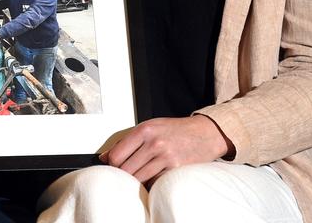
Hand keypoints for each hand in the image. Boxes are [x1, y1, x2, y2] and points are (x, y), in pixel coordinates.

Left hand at [99, 115, 231, 184]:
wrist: (206, 133)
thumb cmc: (177, 130)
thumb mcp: (151, 127)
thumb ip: (127, 140)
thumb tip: (104, 157)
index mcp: (145, 130)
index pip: (116, 155)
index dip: (112, 164)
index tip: (114, 167)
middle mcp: (154, 143)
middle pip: (125, 169)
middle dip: (124, 174)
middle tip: (127, 174)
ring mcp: (165, 157)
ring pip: (138, 179)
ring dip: (137, 181)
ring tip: (140, 176)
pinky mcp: (175, 170)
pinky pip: (154, 183)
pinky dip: (151, 184)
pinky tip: (153, 177)